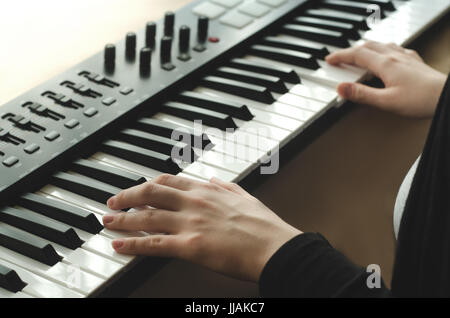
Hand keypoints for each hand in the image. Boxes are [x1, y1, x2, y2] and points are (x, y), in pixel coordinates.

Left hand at [103, 174, 301, 281]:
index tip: (138, 189)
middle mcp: (194, 202)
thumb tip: (215, 180)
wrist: (274, 246)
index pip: (168, 181)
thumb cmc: (263, 225)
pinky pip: (153, 244)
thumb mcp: (246, 197)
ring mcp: (190, 223)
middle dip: (127, 196)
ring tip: (107, 221)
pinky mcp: (190, 246)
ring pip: (146, 217)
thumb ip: (227, 187)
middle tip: (113, 202)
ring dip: (122, 218)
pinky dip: (132, 244)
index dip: (148, 184)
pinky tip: (119, 244)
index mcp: (207, 190)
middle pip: (150, 193)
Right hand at [326, 41, 446, 117]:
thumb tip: (341, 89)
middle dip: (350, 51)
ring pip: (381, 45)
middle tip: (340, 58)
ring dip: (366, 48)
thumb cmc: (421, 100)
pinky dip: (382, 50)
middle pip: (367, 47)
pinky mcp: (415, 62)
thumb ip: (362, 94)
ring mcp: (406, 57)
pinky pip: (394, 49)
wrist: (446, 97)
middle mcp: (395, 57)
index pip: (357, 55)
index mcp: (386, 64)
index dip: (341, 56)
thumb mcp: (386, 102)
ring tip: (358, 54)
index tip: (329, 59)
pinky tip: (386, 55)